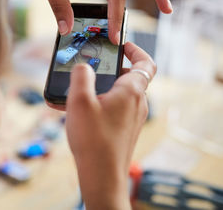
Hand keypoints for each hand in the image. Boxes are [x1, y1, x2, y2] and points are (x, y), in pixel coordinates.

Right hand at [65, 42, 155, 208]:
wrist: (102, 176)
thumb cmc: (93, 140)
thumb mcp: (80, 101)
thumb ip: (81, 76)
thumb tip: (84, 66)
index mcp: (131, 91)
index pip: (145, 63)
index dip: (136, 50)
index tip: (122, 45)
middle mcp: (137, 104)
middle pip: (128, 77)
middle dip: (108, 71)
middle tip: (89, 70)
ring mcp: (133, 118)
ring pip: (118, 94)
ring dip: (100, 89)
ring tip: (77, 95)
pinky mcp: (126, 130)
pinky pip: (114, 110)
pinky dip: (100, 105)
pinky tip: (78, 113)